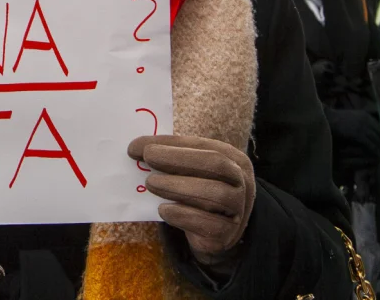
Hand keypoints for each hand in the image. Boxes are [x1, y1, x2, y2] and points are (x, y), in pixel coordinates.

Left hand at [129, 135, 255, 269]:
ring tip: (150, 183)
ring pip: (215, 194)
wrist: (215, 233)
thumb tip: (136, 149)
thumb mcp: (190, 172)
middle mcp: (242, 182)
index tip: (137, 145)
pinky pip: (208, 224)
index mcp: (233, 159)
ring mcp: (238, 210)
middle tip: (147, 158)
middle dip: (177, 159)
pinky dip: (182, 215)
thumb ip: (172, 158)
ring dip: (177, 186)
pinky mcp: (227, 234)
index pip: (203, 146)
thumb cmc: (197, 193)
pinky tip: (163, 210)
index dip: (170, 144)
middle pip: (215, 164)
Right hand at [327, 109, 379, 168]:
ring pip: (377, 140)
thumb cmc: (336, 120)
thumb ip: (361, 123)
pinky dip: (374, 151)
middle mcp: (367, 119)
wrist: (325, 119)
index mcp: (366, 115)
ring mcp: (363, 126)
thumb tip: (370, 131)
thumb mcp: (352, 118)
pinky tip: (376, 157)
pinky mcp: (358, 134)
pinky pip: (370, 145)